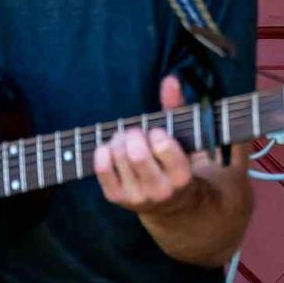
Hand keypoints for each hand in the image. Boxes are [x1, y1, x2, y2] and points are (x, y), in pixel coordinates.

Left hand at [93, 75, 203, 216]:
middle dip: (133, 135)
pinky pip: (101, 168)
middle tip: (135, 132)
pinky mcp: (116, 197)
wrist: (167, 202)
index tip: (156, 132)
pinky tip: (111, 148)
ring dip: (118, 140)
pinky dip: (102, 151)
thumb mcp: (181, 137)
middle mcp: (160, 191)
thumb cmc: (173, 160)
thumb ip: (176, 107)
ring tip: (124, 139)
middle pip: (137, 155)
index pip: (163, 147)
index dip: (156, 133)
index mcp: (182, 177)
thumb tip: (170, 80)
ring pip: (118, 158)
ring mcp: (136, 197)